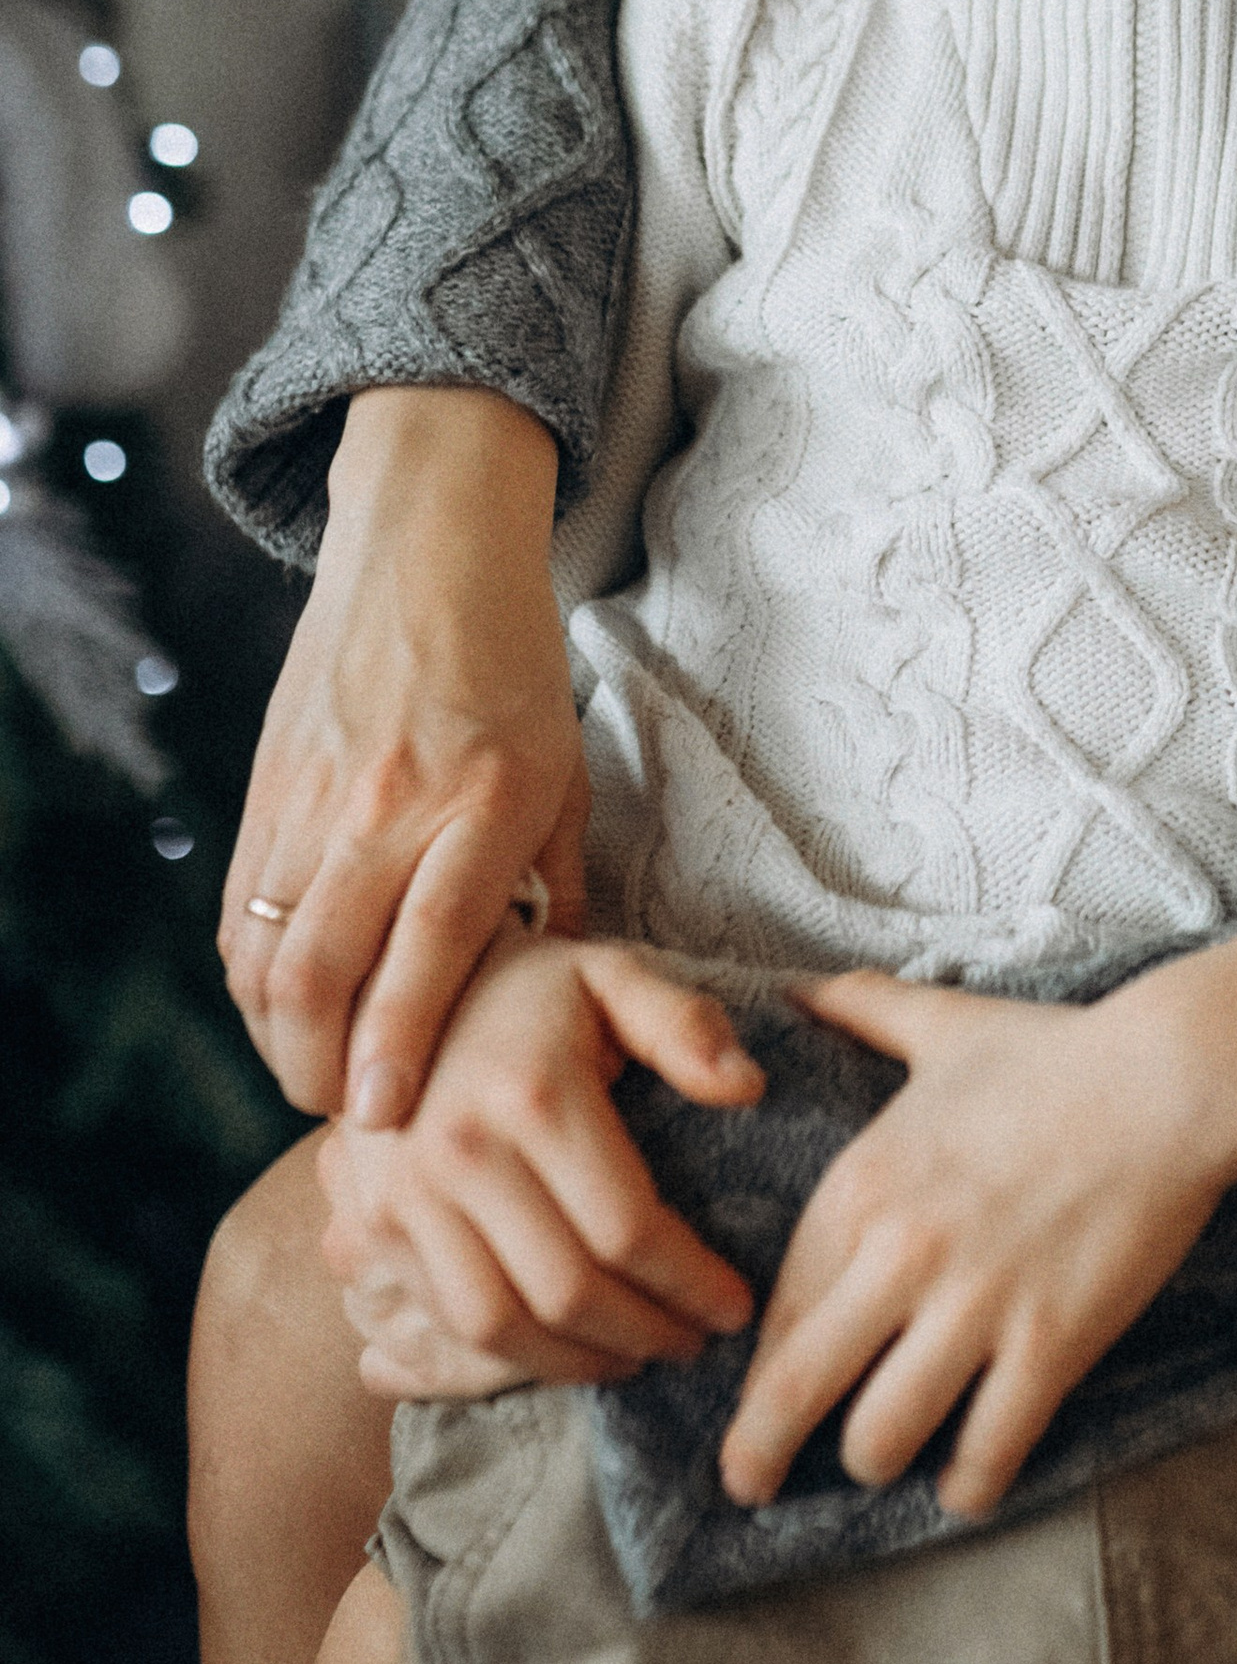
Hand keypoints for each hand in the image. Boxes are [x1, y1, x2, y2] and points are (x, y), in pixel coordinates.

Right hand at [224, 389, 587, 1125]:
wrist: (429, 549)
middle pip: (326, 965)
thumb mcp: (566, 776)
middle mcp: (390, 803)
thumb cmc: (516, 670)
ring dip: (278, 1032)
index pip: (430, 943)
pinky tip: (278, 1006)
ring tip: (311, 1074)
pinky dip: (252, 973)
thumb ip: (557, 889)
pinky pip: (242, 905)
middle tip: (346, 1114)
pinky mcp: (267, 785)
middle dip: (322, 1065)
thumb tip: (562, 994)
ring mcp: (316, 794)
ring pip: (268, 946)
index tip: (384, 1113)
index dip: (399, 1039)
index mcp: (483, 800)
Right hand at [315, 932, 764, 1396]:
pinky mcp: (374, 1226)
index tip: (735, 1308)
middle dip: (645, 1334)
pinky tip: (565, 1348)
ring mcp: (405, 1196)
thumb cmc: (530, 990)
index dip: (690, 1283)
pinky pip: (445, 1322)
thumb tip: (748, 1088)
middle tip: (694, 1344)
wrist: (399, 987)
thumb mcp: (614, 977)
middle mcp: (460, 1153)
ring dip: (578, 1362)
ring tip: (635, 1357)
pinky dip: (511, 1356)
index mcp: (534, 1095)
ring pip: (500, 1325)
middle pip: (567, 1291)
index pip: (627, 1228)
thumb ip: (685, 1026)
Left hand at [720, 928, 1236, 1522]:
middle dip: (757, 1455)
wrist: (1169, 1079)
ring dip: (874, 1462)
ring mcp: (974, 1308)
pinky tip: (964, 1484)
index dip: (759, 1367)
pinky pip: (985, 1453)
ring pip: (879, 1440)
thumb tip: (797, 988)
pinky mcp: (1048, 1347)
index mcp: (860, 1186)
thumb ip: (861, 1010)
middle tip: (751, 1486)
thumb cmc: (1056, 1053)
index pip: (777, 1310)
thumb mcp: (942, 1027)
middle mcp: (898, 1255)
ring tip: (886, 1461)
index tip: (754, 1397)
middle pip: (794, 1392)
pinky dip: (967, 1485)